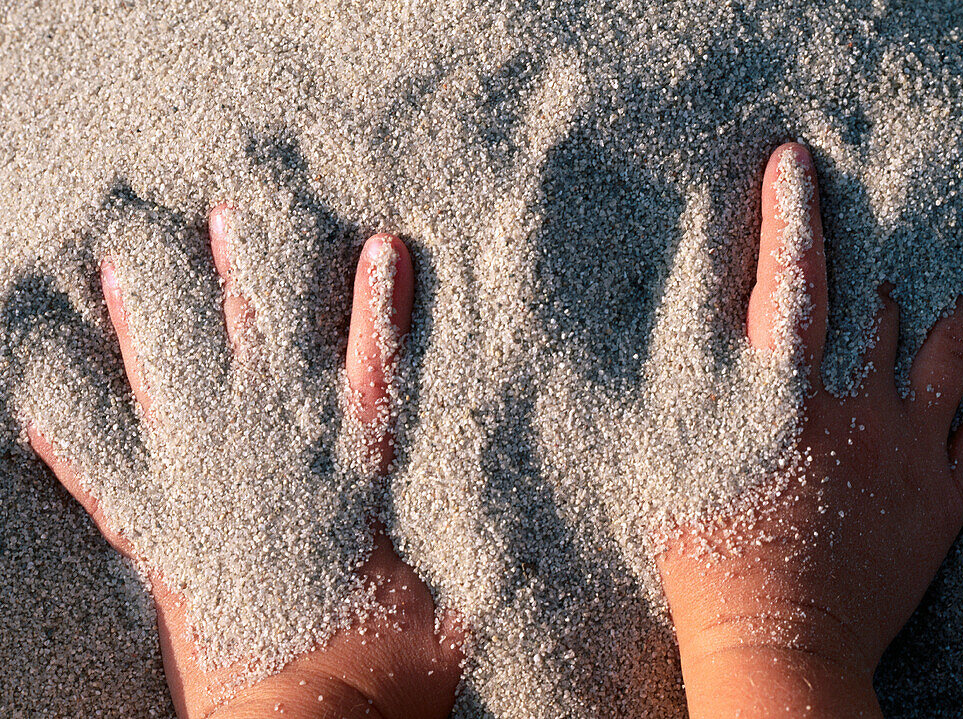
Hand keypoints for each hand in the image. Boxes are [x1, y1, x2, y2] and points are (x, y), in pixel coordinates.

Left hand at [28, 206, 462, 718]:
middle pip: (261, 359)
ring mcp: (213, 499)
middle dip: (246, 283)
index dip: (382, 310)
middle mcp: (276, 469)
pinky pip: (108, 484)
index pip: (375, 375)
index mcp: (351, 479)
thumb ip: (462, 553)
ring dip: (147, 329)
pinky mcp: (163, 546)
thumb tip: (508, 525)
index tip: (384, 245)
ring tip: (119, 268)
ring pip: (175, 395)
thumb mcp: (452, 608)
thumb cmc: (389, 674)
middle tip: (226, 215)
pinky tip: (39, 395)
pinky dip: (73, 440)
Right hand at [657, 144, 962, 717]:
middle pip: (877, 311)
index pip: (792, 280)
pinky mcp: (943, 498)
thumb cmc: (709, 555)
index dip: (793, 214)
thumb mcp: (673, 458)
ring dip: (960, 316)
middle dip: (878, 266)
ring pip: (949, 357)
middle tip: (886, 237)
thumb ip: (690, 388)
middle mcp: (855, 405)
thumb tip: (698, 332)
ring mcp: (907, 449)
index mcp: (783, 393)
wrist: (776, 641)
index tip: (797, 163)